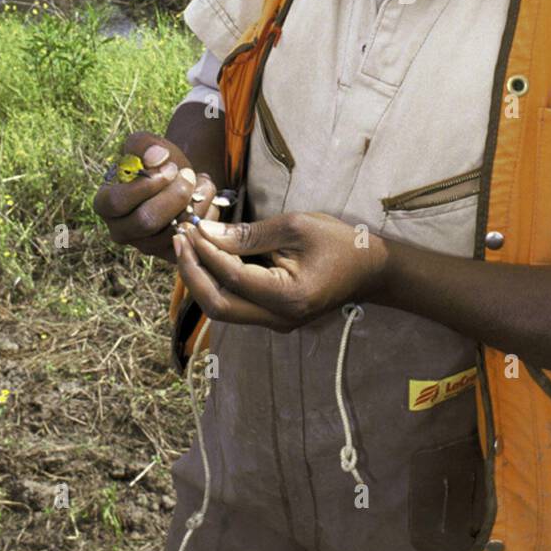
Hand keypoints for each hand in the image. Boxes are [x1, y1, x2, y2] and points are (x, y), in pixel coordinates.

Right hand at [93, 130, 218, 263]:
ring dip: (194, 202)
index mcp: (105, 204)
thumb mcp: (147, 144)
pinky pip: (191, 239)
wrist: (180, 179)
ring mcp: (145, 246)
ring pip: (172, 231)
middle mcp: (120, 230)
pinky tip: (205, 199)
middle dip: (174, 194)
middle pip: (146, 221)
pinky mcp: (169, 254)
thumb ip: (145, 145)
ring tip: (200, 182)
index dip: (146, 184)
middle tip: (188, 174)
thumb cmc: (158, 162)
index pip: (116, 202)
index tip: (169, 168)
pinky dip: (205, 215)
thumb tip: (155, 158)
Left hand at [172, 211, 388, 329]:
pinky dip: (217, 282)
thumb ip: (250, 234)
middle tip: (179, 240)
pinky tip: (209, 257)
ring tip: (188, 245)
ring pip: (223, 309)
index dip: (206, 253)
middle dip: (192, 273)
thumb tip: (206, 232)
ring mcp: (276, 324)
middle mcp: (279, 319)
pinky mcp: (273, 318)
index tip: (190, 228)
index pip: (233, 278)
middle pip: (218, 306)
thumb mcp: (296, 227)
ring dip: (201, 278)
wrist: (371, 270)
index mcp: (288, 297)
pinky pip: (236, 305)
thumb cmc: (340, 242)